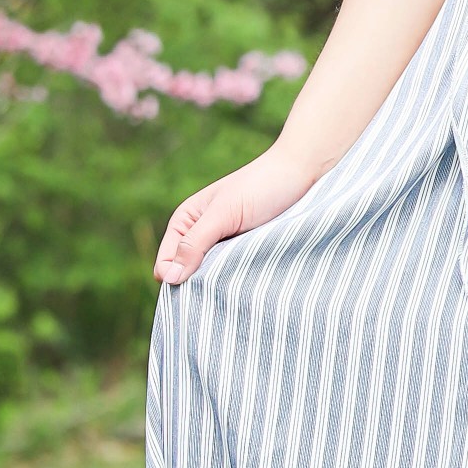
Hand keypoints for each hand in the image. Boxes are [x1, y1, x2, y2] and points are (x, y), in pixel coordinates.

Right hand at [154, 146, 321, 284]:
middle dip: (198, 287)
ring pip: (211, 280)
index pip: (165, 265)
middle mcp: (200, 237)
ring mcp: (223, 248)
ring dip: (220, 286)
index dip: (175, 280)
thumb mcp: (223, 214)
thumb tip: (168, 278)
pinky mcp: (246, 255)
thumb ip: (195, 243)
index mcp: (184, 223)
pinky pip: (233, 277)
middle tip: (219, 292)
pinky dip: (238, 283)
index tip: (197, 288)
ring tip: (236, 288)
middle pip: (186, 277)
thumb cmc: (259, 187)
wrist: (301, 175)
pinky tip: (248, 285)